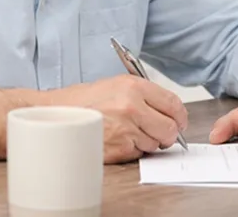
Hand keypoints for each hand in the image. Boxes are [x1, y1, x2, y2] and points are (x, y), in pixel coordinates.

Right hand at [45, 75, 187, 163]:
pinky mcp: (119, 148)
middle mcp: (132, 105)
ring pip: (156, 143)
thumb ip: (145, 95)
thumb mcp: (116, 85)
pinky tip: (118, 139)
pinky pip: (139, 153)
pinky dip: (133, 150)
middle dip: (168, 133)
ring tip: (128, 131)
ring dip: (147, 142)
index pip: (174, 103)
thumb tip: (171, 111)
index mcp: (134, 86)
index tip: (179, 121)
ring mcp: (126, 128)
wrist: (57, 114)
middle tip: (159, 132)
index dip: (180, 116)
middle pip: (171, 128)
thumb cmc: (84, 100)